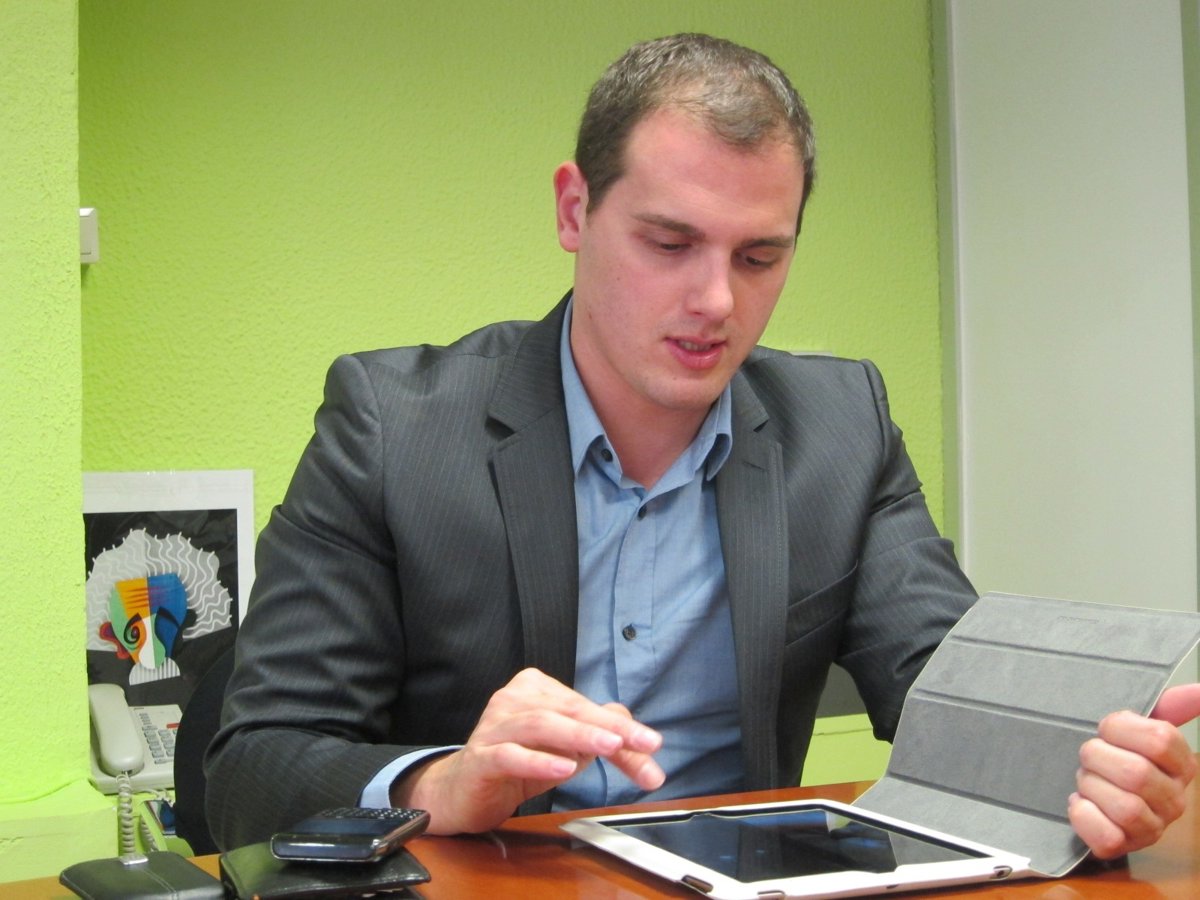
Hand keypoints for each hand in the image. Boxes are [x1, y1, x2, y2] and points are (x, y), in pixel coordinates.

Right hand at [389, 668, 663, 834]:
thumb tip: (640, 737)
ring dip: (579, 736)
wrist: (463, 792)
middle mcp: (513, 699)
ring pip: (541, 725)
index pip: (585, 706)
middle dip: (609, 729)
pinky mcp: (481, 757)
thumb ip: (602, 741)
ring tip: (608, 748)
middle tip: (640, 744)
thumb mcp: (567, 751)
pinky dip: (539, 761)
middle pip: (568, 710)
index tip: (652, 743)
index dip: (622, 726)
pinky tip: (562, 768)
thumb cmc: (517, 763)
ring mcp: (494, 726)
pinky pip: (511, 755)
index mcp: (536, 689)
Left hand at [1068, 683, 1199, 857]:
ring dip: (1091, 786)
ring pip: (1126, 808)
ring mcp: (1152, 828)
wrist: (1094, 792)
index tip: (1107, 729)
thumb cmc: (1118, 753)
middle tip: (1091, 756)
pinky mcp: (1123, 846)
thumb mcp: (1140, 726)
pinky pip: (1107, 837)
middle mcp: (1174, 800)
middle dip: (1099, 758)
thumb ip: (1169, 706)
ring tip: (1087, 780)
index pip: (1161, 739)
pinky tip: (1081, 803)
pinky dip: (1084, 816)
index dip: (1121, 729)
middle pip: (1137, 774)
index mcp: (1182, 765)